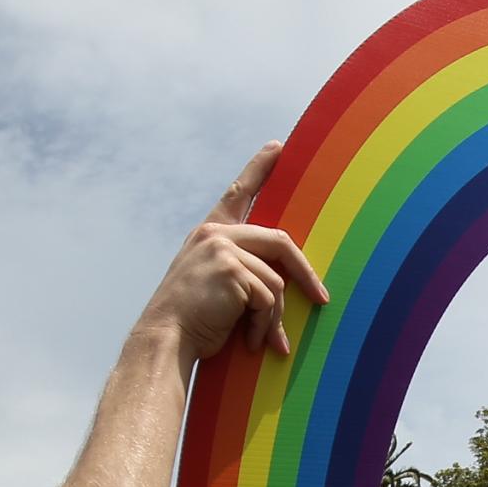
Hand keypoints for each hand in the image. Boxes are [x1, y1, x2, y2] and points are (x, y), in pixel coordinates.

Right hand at [133, 143, 329, 364]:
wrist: (165, 338)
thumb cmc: (191, 321)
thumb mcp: (213, 285)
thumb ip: (239, 270)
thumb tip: (282, 280)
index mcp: (210, 234)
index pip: (239, 193)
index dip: (260, 168)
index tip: (278, 146)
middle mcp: (216, 234)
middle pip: (281, 243)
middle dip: (305, 274)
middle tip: (321, 298)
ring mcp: (224, 248)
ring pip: (276, 280)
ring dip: (272, 317)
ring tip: (259, 339)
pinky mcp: (232, 269)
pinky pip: (269, 298)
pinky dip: (263, 325)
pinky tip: (248, 340)